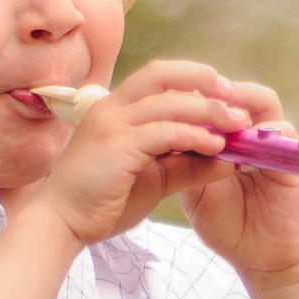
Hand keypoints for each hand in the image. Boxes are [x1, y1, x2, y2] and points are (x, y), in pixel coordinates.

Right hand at [26, 60, 247, 246]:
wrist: (61, 225)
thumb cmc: (102, 203)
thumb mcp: (153, 179)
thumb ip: (186, 165)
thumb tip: (227, 157)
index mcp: (115, 110)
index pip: (157, 78)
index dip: (192, 80)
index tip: (224, 93)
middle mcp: (111, 108)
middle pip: (162, 74)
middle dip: (203, 80)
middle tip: (235, 96)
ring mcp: (111, 124)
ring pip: (168, 102)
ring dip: (208, 110)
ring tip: (237, 123)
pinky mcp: (117, 146)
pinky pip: (165, 132)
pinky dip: (194, 136)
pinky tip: (216, 146)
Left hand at [178, 77, 298, 281]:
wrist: (261, 260)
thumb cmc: (228, 228)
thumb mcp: (194, 192)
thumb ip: (183, 163)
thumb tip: (156, 133)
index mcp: (227, 140)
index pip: (210, 103)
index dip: (187, 97)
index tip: (159, 103)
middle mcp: (251, 135)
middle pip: (233, 93)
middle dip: (208, 91)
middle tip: (181, 96)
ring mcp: (273, 143)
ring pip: (260, 100)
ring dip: (235, 100)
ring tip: (209, 109)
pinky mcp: (292, 159)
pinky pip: (282, 130)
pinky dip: (260, 128)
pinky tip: (234, 138)